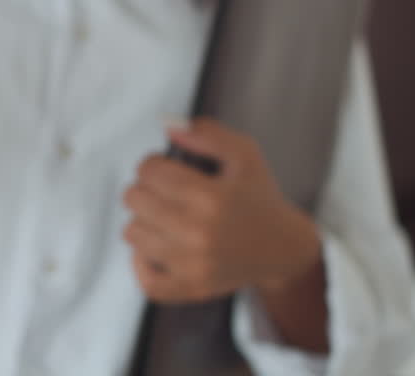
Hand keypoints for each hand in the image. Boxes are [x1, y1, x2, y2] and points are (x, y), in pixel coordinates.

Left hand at [122, 118, 322, 303]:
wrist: (282, 248)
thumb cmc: (258, 196)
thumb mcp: (244, 153)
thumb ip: (207, 133)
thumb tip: (169, 127)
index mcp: (211, 198)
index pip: (149, 171)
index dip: (154, 163)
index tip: (167, 168)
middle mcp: (199, 234)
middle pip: (134, 199)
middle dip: (146, 188)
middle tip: (166, 191)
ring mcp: (192, 266)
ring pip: (132, 232)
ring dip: (144, 220)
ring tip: (166, 216)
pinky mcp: (190, 288)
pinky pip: (144, 278)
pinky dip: (143, 261)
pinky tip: (159, 245)